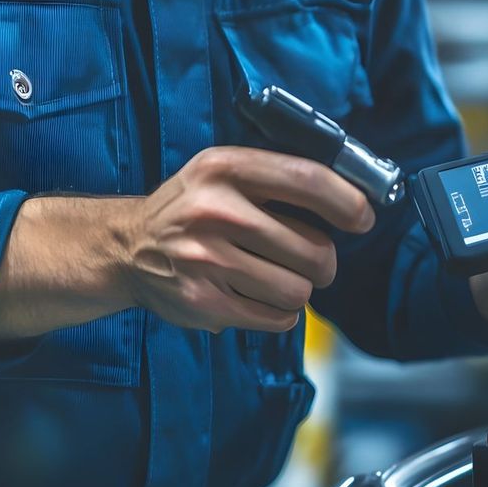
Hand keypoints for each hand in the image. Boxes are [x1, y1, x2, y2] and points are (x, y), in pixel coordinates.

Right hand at [119, 146, 371, 332]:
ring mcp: (206, 260)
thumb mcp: (225, 172)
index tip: (363, 219)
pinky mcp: (202, 302)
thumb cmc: (192, 208)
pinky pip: (277, 318)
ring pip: (298, 290)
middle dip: (323, 262)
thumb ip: (281, 178)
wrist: (124, 246)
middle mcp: (214, 211)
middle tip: (308, 260)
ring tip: (275, 277)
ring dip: (298, 289)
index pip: (308, 181)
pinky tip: (259, 296)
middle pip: (315, 249)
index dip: (348, 203)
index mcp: (225, 168)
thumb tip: (355, 201)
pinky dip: (279, 312)